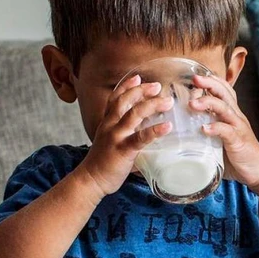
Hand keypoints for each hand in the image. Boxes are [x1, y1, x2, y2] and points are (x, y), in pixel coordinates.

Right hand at [78, 74, 173, 195]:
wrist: (91, 180)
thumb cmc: (103, 164)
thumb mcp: (110, 143)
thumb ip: (125, 136)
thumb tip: (144, 138)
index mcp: (107, 123)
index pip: (115, 98)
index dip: (126, 86)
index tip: (138, 77)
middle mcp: (110, 126)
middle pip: (124, 101)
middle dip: (141, 90)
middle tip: (157, 86)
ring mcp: (116, 137)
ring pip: (134, 114)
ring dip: (152, 105)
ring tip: (167, 102)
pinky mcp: (123, 150)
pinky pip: (141, 138)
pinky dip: (155, 130)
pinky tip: (168, 127)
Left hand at [189, 74, 258, 188]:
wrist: (258, 172)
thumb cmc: (237, 157)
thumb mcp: (221, 140)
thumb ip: (207, 133)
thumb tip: (183, 134)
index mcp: (232, 115)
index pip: (224, 91)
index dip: (211, 81)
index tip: (195, 76)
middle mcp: (236, 117)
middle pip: (225, 93)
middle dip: (209, 83)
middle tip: (194, 78)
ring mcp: (238, 128)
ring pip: (225, 108)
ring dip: (209, 103)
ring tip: (193, 104)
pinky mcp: (238, 141)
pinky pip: (227, 131)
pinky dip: (215, 128)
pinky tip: (204, 129)